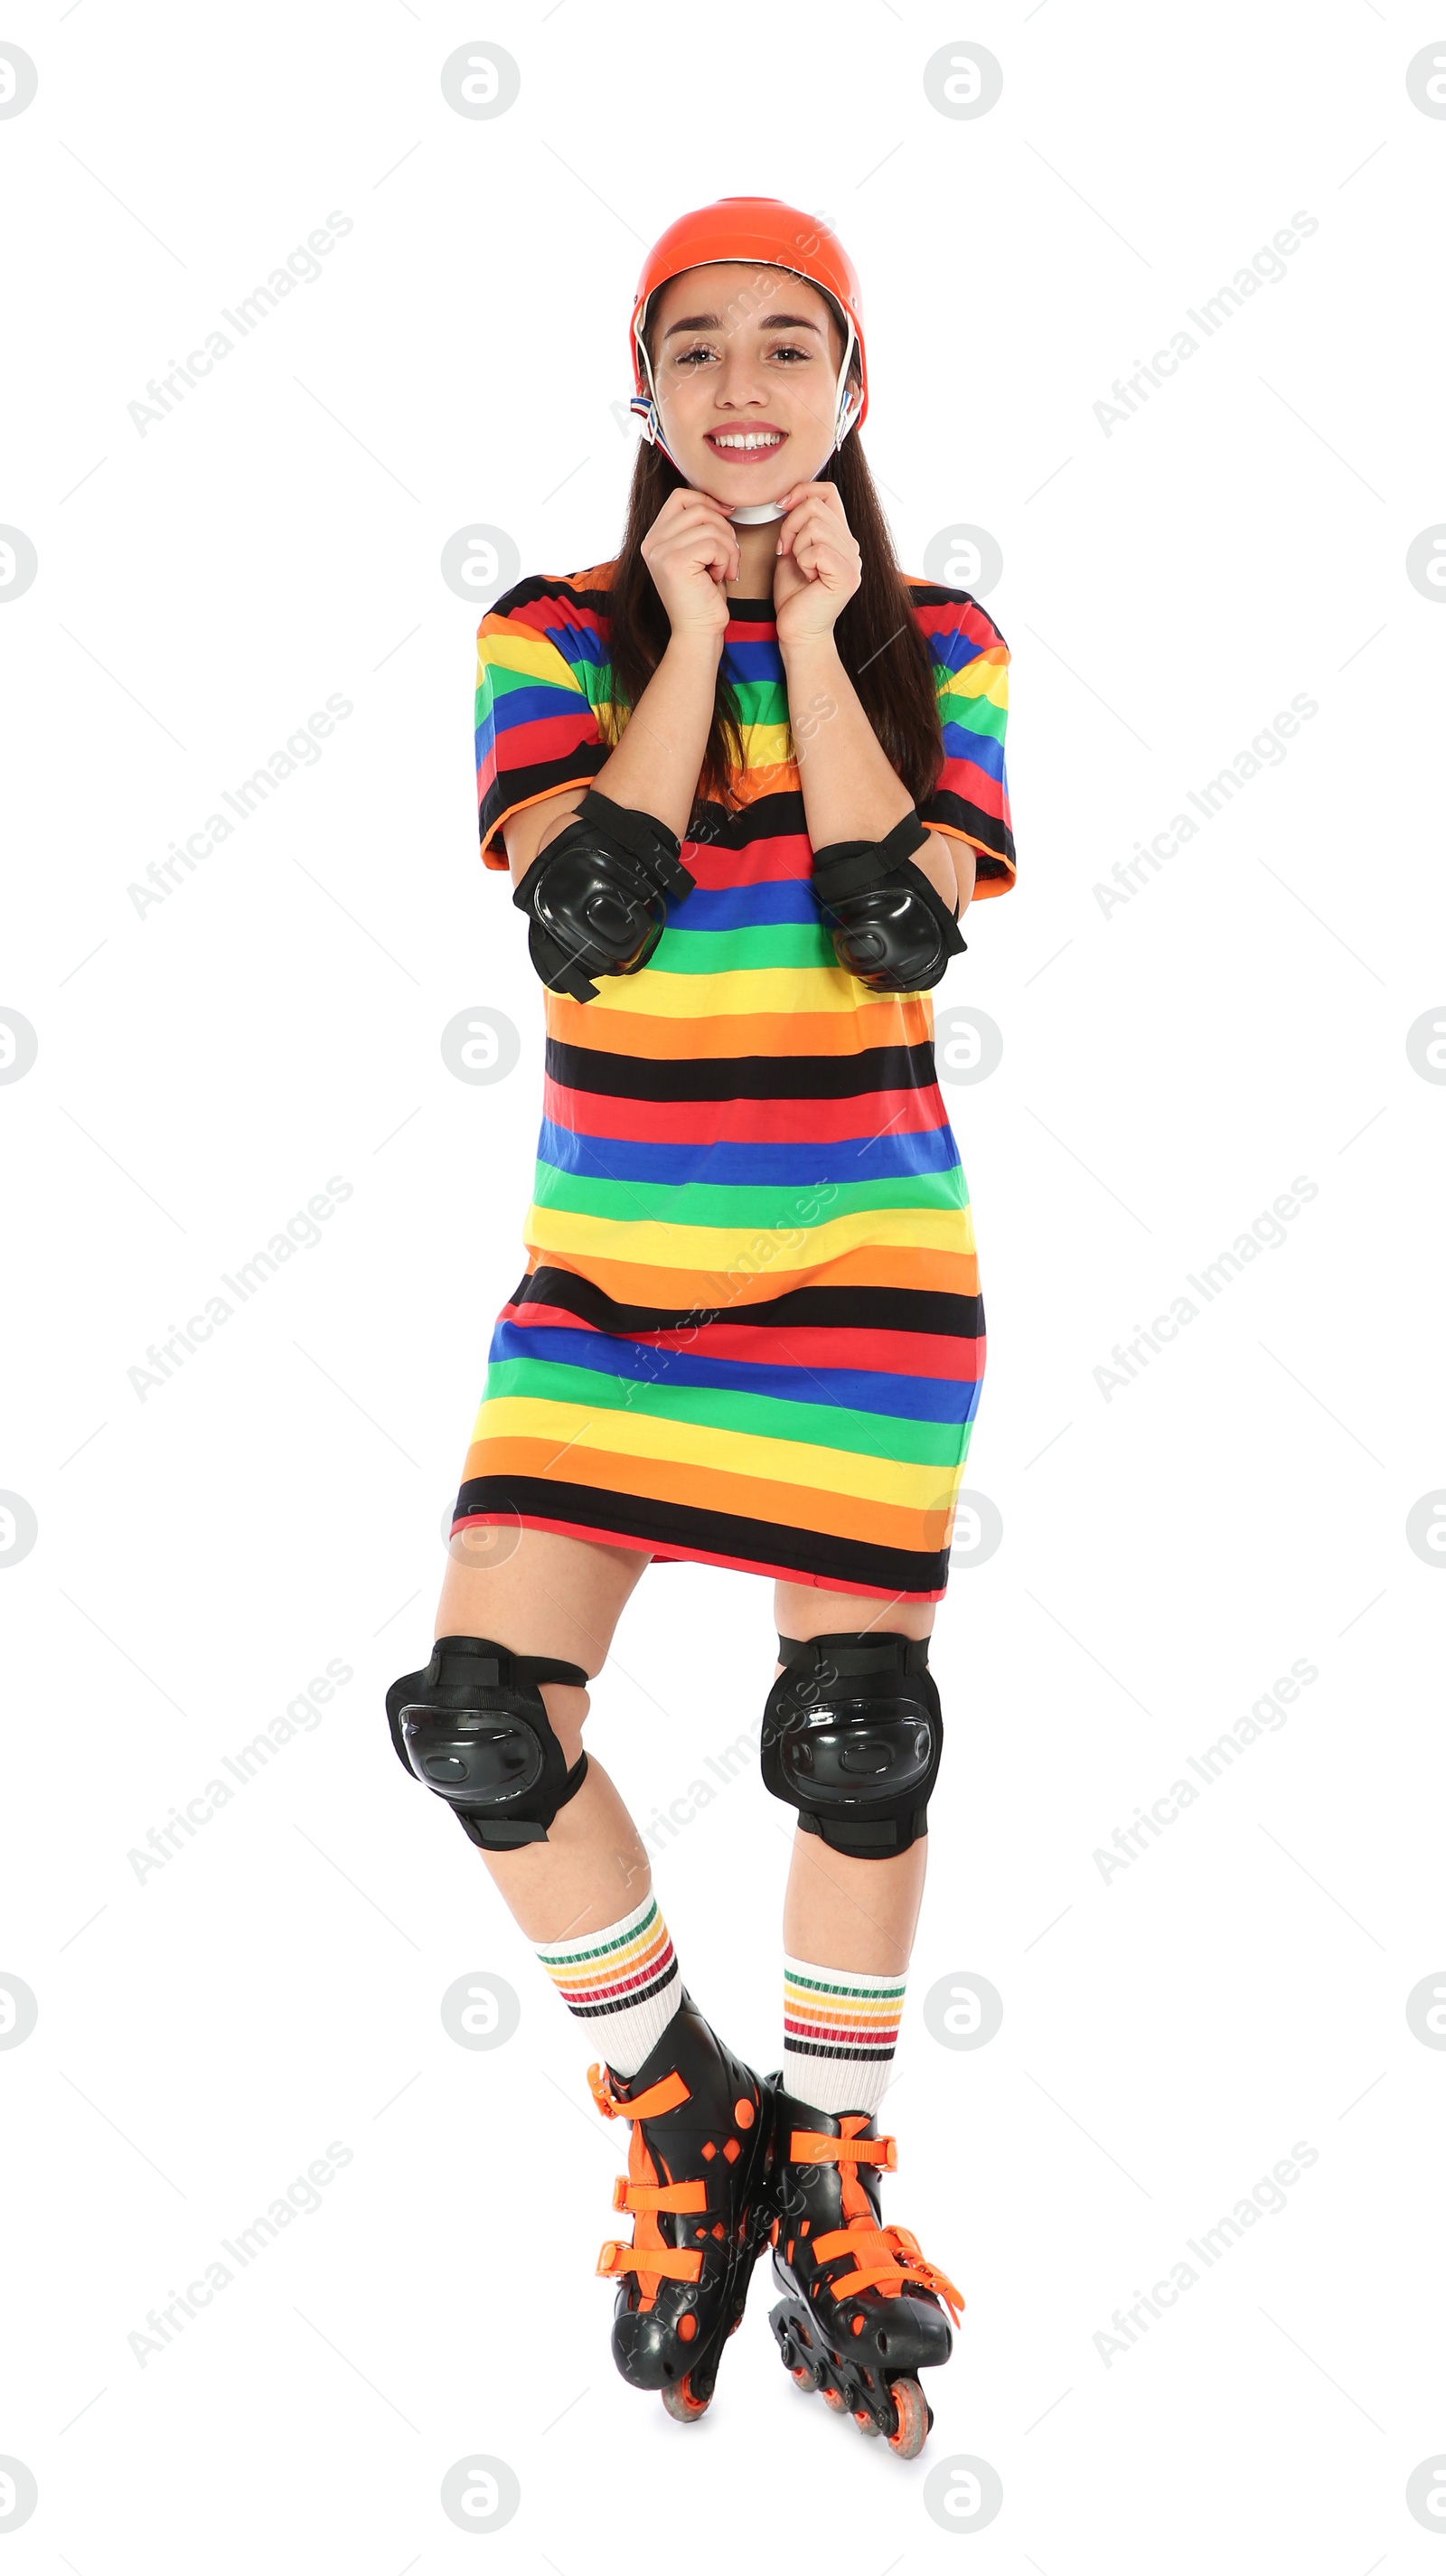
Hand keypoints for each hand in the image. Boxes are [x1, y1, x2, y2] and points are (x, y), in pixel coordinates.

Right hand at [641, 487, 739, 638]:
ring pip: (709, 525)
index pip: (681, 497)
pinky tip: (721, 577)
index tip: (727, 516)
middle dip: (724, 529)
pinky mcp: (674, 562)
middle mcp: (651, 542)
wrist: (698, 632)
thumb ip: (699, 528)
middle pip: (698, 508)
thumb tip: (722, 502)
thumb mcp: (698, 555)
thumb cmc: (703, 597)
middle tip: (729, 556)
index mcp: (654, 538)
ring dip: (728, 548)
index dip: (708, 502)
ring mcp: (660, 551)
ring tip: (726, 570)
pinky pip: (713, 543)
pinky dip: (726, 559)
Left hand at [773, 482, 861, 647]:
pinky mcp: (847, 576)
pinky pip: (817, 550)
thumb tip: (791, 496)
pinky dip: (803, 562)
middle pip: (816, 506)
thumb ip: (798, 524)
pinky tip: (807, 578)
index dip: (803, 491)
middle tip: (785, 549)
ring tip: (799, 565)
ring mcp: (853, 561)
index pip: (828, 492)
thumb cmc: (794, 594)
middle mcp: (852, 546)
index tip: (782, 506)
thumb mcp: (793, 549)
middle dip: (791, 524)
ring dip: (796, 545)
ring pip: (815, 526)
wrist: (797, 631)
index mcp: (841, 536)